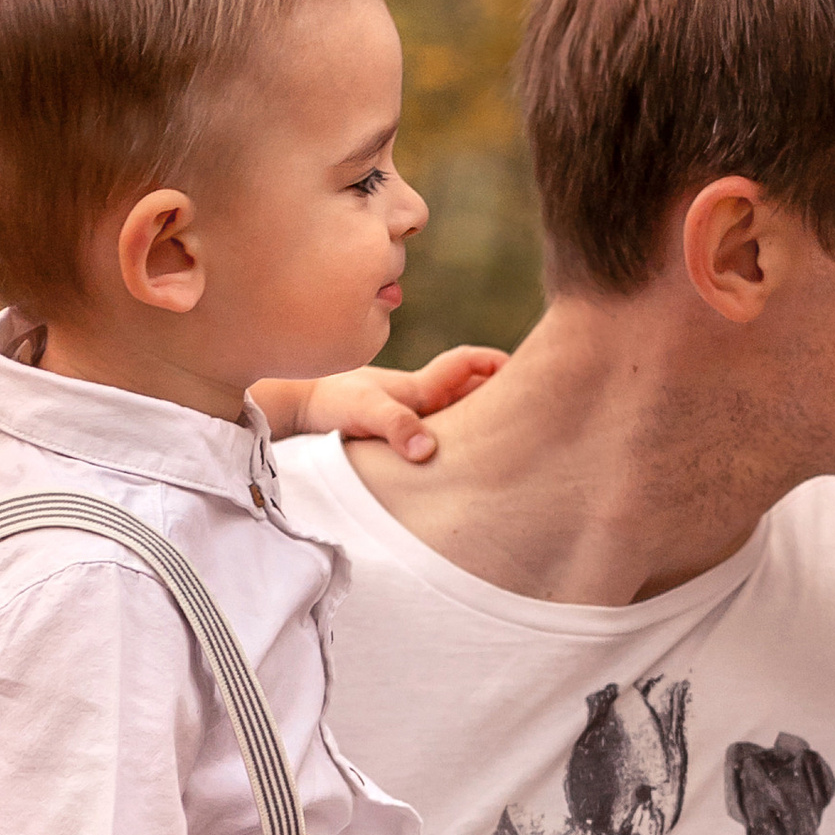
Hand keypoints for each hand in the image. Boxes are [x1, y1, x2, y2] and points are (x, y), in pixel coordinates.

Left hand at [262, 349, 507, 460]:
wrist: (296, 410)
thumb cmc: (330, 402)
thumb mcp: (364, 411)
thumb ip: (396, 426)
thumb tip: (428, 450)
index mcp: (422, 386)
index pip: (469, 364)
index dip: (498, 364)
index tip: (531, 372)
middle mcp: (423, 401)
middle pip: (474, 393)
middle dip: (503, 398)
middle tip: (538, 416)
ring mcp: (413, 419)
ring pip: (459, 419)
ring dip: (481, 427)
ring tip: (513, 448)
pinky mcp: (400, 439)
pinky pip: (440, 440)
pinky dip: (456, 448)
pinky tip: (467, 470)